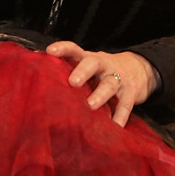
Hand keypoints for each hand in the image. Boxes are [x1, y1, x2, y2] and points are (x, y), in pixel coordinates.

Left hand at [45, 41, 159, 126]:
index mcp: (89, 59)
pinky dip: (120, 115)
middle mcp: (104, 66)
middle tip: (73, 82)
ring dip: (101, 94)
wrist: (142, 69)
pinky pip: (126, 104)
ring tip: (91, 105)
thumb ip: (68, 75)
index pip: (75, 50)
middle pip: (93, 63)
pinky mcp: (131, 92)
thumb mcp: (89, 69)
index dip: (63, 49)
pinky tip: (114, 126)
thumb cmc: (103, 73)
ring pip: (110, 83)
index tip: (50, 51)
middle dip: (83, 71)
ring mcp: (119, 78)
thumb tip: (32, 90)